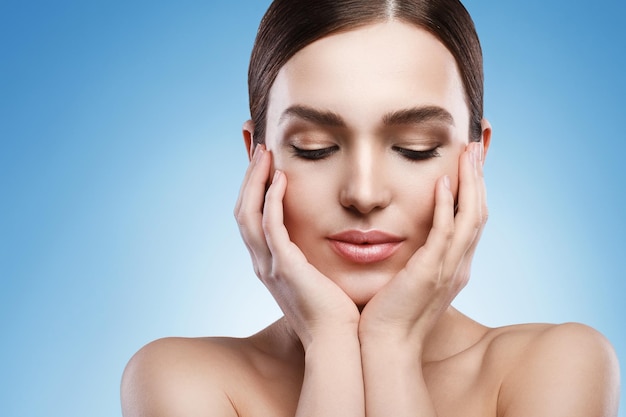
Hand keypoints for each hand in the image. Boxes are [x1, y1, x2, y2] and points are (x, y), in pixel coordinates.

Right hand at [234, 145, 359, 347]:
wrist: (338, 340)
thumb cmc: (334, 310)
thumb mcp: (317, 275)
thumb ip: (314, 254)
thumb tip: (329, 236)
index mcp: (269, 262)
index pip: (252, 215)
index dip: (252, 185)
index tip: (261, 157)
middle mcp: (262, 261)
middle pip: (242, 209)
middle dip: (248, 175)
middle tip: (255, 143)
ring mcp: (270, 265)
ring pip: (248, 214)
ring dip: (254, 181)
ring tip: (264, 152)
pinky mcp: (284, 267)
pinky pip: (271, 227)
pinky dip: (271, 201)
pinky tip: (281, 177)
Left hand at [359, 141, 487, 346]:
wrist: (385, 347)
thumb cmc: (389, 315)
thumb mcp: (409, 282)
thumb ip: (416, 259)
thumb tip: (408, 241)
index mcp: (454, 267)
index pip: (470, 220)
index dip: (474, 190)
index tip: (469, 162)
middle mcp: (459, 266)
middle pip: (478, 213)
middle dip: (479, 178)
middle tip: (476, 147)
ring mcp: (448, 270)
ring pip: (469, 218)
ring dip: (470, 183)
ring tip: (467, 153)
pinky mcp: (430, 273)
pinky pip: (444, 233)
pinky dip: (446, 206)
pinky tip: (442, 182)